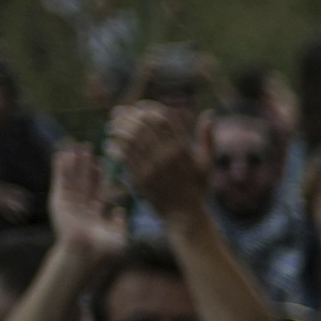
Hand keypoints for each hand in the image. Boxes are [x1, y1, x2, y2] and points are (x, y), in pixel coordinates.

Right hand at [48, 145, 127, 263]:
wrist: (86, 253)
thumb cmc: (103, 251)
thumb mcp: (119, 237)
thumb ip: (120, 223)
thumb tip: (120, 212)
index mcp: (95, 215)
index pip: (98, 191)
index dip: (99, 177)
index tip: (102, 163)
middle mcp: (81, 207)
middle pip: (85, 181)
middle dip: (86, 165)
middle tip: (88, 147)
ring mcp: (70, 204)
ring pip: (72, 178)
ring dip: (73, 162)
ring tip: (74, 146)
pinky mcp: (59, 202)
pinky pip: (60, 182)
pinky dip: (60, 169)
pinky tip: (60, 155)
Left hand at [107, 102, 203, 217]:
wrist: (184, 214)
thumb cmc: (196, 188)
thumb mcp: (207, 163)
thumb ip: (208, 138)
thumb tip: (210, 113)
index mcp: (184, 148)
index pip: (163, 118)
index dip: (148, 108)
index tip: (139, 106)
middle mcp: (168, 155)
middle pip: (143, 124)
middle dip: (127, 115)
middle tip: (117, 112)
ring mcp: (154, 166)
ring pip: (130, 138)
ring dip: (117, 129)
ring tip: (111, 126)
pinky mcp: (140, 178)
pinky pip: (123, 156)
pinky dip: (114, 147)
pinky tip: (110, 144)